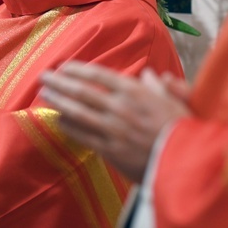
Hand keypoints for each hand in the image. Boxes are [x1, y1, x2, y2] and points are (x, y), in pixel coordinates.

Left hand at [40, 62, 190, 182]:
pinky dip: (68, 127)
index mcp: (134, 92)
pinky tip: (58, 120)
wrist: (184, 160)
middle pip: (81, 91)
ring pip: (77, 112)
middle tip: (44, 76)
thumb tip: (150, 75)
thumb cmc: (182, 128)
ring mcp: (112, 129)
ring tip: (45, 95)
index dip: (78, 70)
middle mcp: (119, 107)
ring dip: (58, 102)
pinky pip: (83, 135)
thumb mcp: (175, 100)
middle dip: (60, 82)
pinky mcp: (109, 150)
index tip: (64, 66)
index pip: (99, 75)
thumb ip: (159, 86)